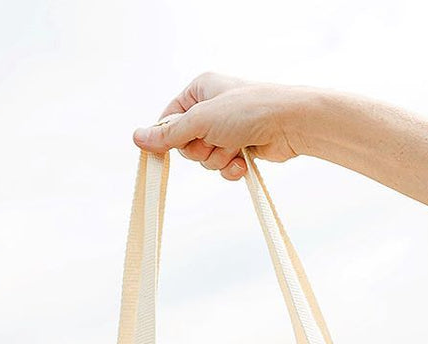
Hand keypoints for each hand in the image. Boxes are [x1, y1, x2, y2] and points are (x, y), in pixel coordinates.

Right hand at [133, 73, 313, 180]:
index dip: (168, 137)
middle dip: (200, 150)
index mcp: (199, 91)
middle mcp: (211, 108)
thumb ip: (169, 134)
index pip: (169, 119)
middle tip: (214, 142)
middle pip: (186, 143)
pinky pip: (222, 166)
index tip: (162, 151)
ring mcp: (227, 129)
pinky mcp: (240, 148)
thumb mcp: (201, 121)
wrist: (290, 123)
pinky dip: (231, 168)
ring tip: (235, 148)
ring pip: (205, 158)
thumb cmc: (249, 110)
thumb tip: (137, 138)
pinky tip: (243, 161)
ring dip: (218, 159)